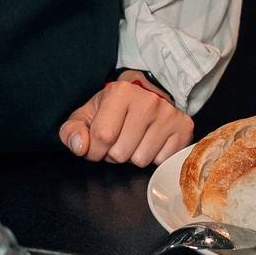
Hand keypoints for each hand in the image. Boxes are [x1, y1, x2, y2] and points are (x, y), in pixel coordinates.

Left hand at [59, 72, 192, 165]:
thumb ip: (71, 131)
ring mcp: (169, 114)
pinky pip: (161, 161)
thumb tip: (79, 146)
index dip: (94, 150)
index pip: (102, 137)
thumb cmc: (111, 111)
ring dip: (132, 157)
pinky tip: (150, 142)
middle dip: (114, 154)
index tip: (97, 144)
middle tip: (117, 140)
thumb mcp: (85, 116)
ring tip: (133, 140)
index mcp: (120, 92)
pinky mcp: (184, 127)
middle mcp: (148, 100)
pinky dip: (153, 158)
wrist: (144, 98)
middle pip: (121, 153)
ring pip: (141, 160)